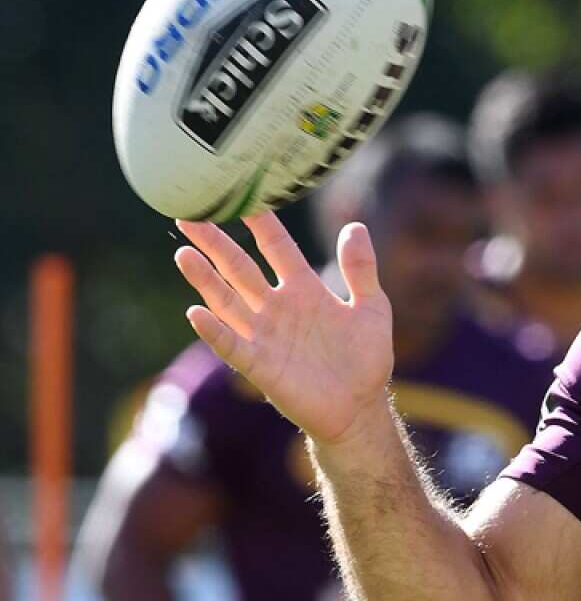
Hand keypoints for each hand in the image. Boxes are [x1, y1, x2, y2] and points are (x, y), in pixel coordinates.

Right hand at [173, 212, 393, 445]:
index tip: (242, 197)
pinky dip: (215, 330)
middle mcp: (278, 307)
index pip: (277, 247)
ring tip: (183, 253)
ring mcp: (266, 335)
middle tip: (190, 216)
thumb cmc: (366, 358)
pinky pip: (232, 344)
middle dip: (216, 244)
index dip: (261, 223)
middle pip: (241, 268)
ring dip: (205, 279)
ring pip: (228, 301)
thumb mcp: (373, 307)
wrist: (360, 407)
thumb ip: (362, 269)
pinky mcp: (260, 366)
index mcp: (305, 289)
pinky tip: (197, 312)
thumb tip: (355, 226)